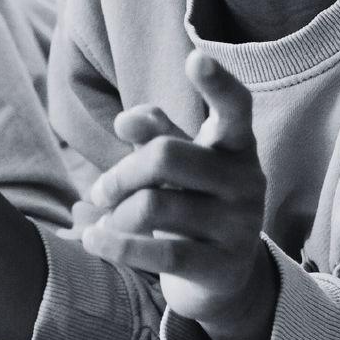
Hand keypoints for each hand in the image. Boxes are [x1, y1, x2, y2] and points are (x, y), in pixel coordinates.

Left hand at [76, 51, 276, 339]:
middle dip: (120, 173)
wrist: (222, 280)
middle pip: (165, 156)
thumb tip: (127, 118)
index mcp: (237, 147)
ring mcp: (239, 227)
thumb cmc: (193, 204)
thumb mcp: (179, 164)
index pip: (235, 108)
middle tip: (101, 191)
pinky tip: (92, 239)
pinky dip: (114, 244)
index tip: (195, 59)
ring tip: (105, 221)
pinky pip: (157, 254)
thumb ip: (157, 133)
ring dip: (114, 214)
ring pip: (153, 207)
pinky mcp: (221, 268)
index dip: (216, 84)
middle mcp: (247, 182)